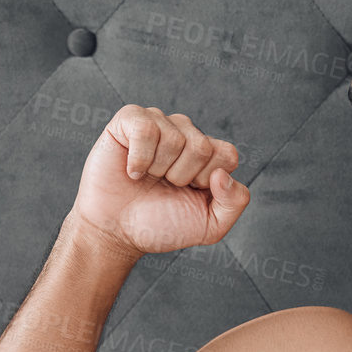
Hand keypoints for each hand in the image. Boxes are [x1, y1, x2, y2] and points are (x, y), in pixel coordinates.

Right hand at [71, 105, 250, 256]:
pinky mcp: (129, 120)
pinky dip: (139, 158)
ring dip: (158, 168)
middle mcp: (186, 134)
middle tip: (164, 186)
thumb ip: (234, 202)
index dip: (208, 180)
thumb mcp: (210, 226)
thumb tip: (223, 173)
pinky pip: (145, 128)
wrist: (117, 231)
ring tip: (147, 177)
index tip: (189, 192)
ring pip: (174, 137)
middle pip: (202, 146)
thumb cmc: (160, 225)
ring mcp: (158, 123)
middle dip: (181, 176)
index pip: (227, 154)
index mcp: (208, 155)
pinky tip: (132, 170)